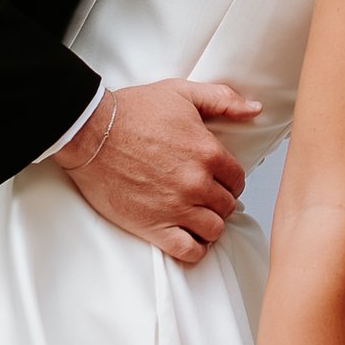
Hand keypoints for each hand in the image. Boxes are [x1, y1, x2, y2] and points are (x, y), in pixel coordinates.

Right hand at [51, 77, 260, 261]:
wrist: (89, 132)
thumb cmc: (131, 112)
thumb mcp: (181, 93)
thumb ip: (222, 100)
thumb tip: (254, 109)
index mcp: (208, 153)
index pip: (237, 179)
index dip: (228, 180)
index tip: (217, 180)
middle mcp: (196, 183)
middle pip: (227, 205)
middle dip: (218, 201)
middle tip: (203, 196)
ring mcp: (176, 208)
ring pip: (214, 230)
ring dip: (209, 225)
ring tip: (195, 216)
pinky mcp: (153, 227)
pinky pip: (189, 251)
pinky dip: (194, 249)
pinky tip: (187, 237)